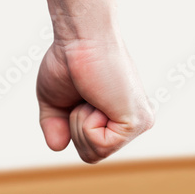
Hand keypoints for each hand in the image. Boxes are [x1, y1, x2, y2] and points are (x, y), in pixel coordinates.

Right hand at [36, 0, 152, 162]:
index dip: (71, 125)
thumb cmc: (70, 61)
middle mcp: (135, 123)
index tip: (80, 93)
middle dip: (75, 126)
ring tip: (92, 94)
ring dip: (80, 123)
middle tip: (86, 94)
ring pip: (95, 153)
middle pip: (92, 154)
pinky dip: (87, 123)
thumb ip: (56, 126)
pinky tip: (99, 99)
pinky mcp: (137, 122)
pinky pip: (100, 145)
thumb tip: (58, 147)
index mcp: (120, 118)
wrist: (81, 38)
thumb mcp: (56, 100)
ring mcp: (139, 124)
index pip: (90, 148)